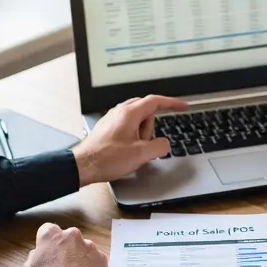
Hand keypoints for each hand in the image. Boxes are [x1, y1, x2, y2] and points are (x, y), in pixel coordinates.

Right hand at [22, 223, 109, 266]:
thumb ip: (35, 256)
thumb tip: (40, 254)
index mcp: (52, 236)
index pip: (47, 230)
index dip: (46, 243)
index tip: (47, 254)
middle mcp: (73, 236)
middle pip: (68, 238)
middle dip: (65, 249)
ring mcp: (90, 246)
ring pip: (83, 248)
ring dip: (79, 258)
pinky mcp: (103, 259)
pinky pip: (95, 260)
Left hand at [73, 95, 188, 185]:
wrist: (83, 166)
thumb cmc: (107, 158)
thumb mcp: (141, 154)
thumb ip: (160, 146)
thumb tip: (164, 144)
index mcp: (130, 113)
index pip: (156, 101)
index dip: (172, 103)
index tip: (183, 106)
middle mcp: (120, 111)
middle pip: (147, 112)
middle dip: (151, 127)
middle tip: (146, 144)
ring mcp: (112, 119)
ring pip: (137, 120)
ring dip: (141, 134)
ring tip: (131, 151)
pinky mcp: (107, 128)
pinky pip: (127, 127)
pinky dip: (132, 137)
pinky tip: (125, 152)